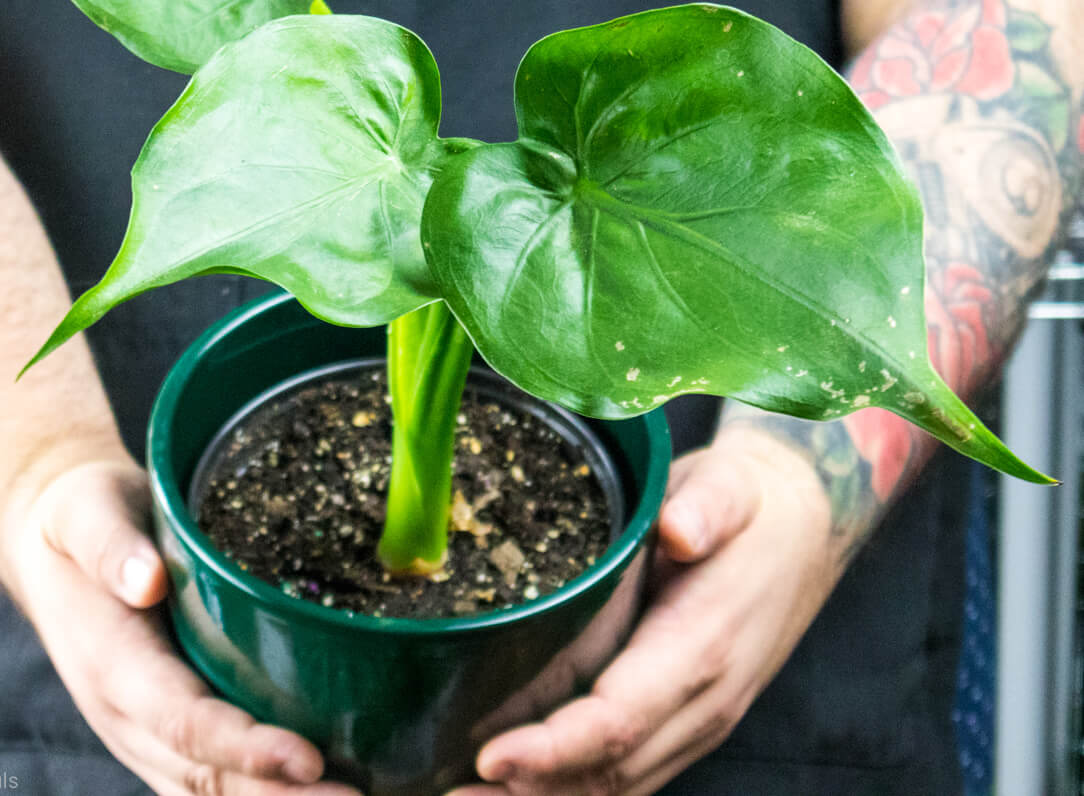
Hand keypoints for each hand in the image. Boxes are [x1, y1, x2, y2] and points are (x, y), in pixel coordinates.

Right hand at [4, 458, 362, 795]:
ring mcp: (141, 730)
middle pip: (205, 775)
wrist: (47, 543)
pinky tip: (312, 789)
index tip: (307, 756)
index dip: (245, 747)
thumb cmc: (78, 516)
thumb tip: (147, 581)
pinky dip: (257, 793)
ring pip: (206, 790)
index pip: (183, 721)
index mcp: (112, 664)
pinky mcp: (162, 726)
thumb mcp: (86, 511)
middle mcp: (125, 714)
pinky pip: (206, 777)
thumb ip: (111, 545)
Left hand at [447, 427, 844, 795]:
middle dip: (529, 793)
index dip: (552, 748)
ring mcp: (699, 720)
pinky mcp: (689, 720)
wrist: (807, 526)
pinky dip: (573, 787)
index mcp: (701, 647)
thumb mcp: (731, 487)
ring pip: (618, 786)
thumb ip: (707, 507)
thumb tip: (679, 530)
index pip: (618, 720)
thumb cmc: (752, 505)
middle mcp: (703, 702)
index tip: (490, 757)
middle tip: (444, 793)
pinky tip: (521, 785)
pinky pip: (629, 772)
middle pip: (608, 774)